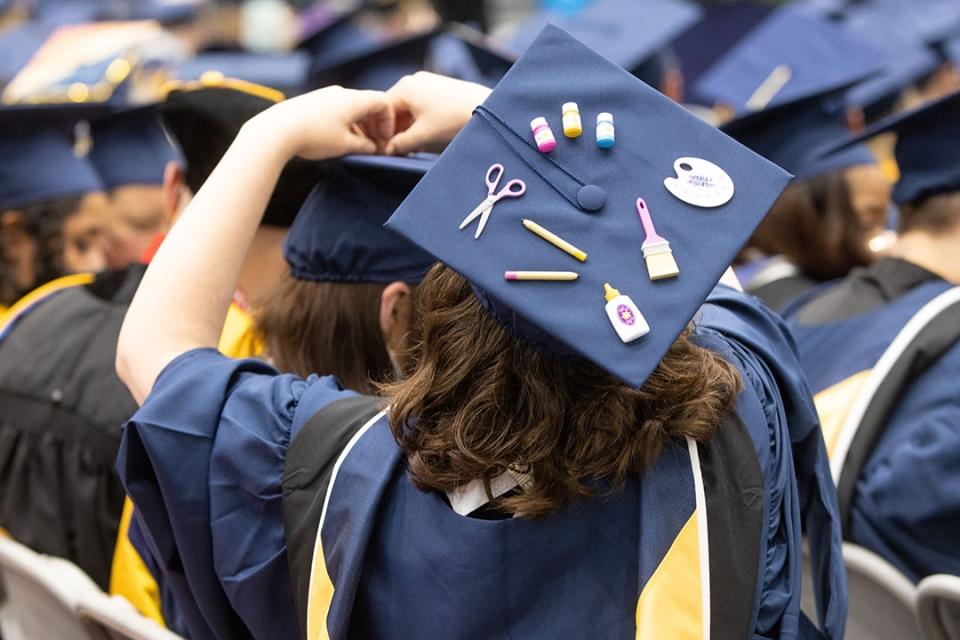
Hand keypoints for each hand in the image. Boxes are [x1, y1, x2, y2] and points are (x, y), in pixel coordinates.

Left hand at [245, 86, 394, 160]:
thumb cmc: (314, 136)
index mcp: (354, 99)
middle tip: (373, 146)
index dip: (388, 122)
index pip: (383, 102)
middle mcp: (341, 92)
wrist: (277, 130)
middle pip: (367, 105)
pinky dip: (344, 123)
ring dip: (359, 127)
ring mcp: (325, 95)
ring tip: (356, 147)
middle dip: (374, 126)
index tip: (383, 139)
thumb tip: (373, 147)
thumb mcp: (345, 145)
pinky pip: (336, 110)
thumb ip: (365, 146)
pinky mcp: (312, 102)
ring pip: (351, 109)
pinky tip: (338, 140)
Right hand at [384, 72, 491, 154]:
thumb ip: (401, 144)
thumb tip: (386, 151)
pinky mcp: (439, 87)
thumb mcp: (423, 135)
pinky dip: (419, 121)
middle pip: (395, 109)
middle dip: (395, 130)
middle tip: (397, 150)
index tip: (384, 149)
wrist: (486, 108)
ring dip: (407, 127)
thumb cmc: (453, 120)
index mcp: (404, 87)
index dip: (381, 131)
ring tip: (412, 146)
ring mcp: (427, 82)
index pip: (382, 110)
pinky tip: (424, 136)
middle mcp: (413, 80)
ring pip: (408, 108)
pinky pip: (421, 105)